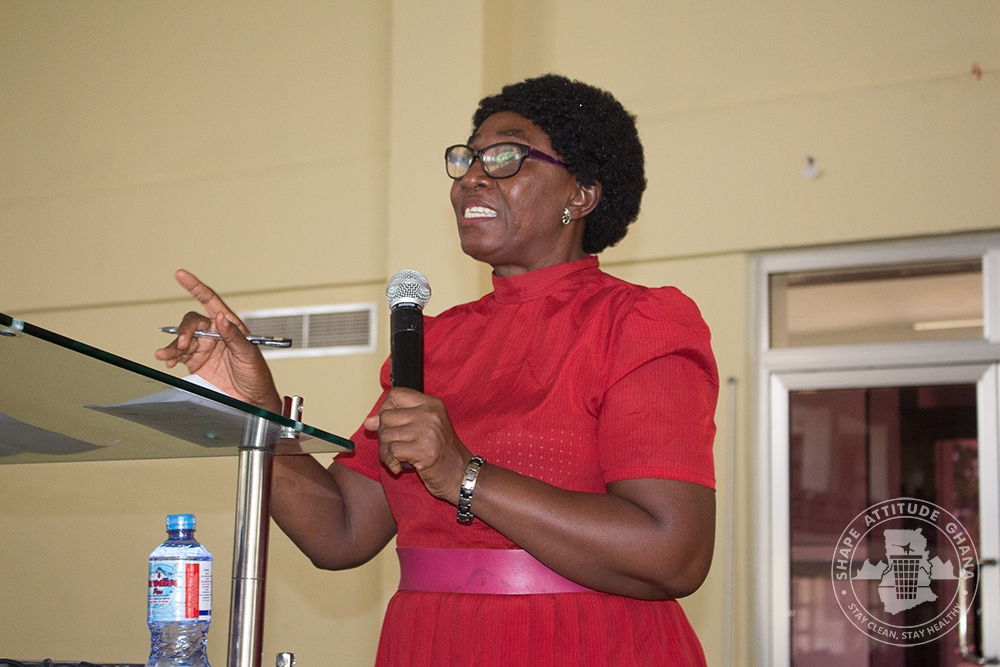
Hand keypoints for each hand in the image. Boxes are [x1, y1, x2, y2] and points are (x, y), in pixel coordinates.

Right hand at [154, 269, 281, 411]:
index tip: (180, 275)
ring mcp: (204, 348)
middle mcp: (215, 334)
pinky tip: (167, 361)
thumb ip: (233, 336)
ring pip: (182, 339)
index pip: (210, 301)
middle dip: (184, 331)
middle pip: (192, 322)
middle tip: (184, 344)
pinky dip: (170, 356)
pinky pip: (178, 355)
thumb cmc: (257, 376)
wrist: (251, 401)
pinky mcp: (196, 363)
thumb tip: (220, 317)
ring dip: (172, 346)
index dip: (195, 287)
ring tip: (166, 356)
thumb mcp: (248, 354)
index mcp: (230, 326)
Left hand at [366, 388, 471, 503]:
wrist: (461, 474)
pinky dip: (391, 462)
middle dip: (384, 436)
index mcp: (431, 404)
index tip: (390, 424)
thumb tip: (369, 422)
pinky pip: (391, 452)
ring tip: (398, 459)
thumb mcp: (423, 429)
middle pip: (386, 417)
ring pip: (386, 435)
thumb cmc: (442, 453)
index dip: (385, 409)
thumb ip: (397, 422)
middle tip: (395, 448)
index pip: (395, 395)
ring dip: (386, 452)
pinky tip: (399, 467)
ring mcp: (427, 431)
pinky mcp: (423, 450)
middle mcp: (429, 414)